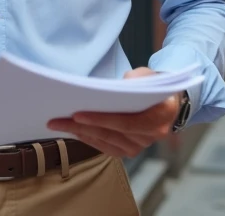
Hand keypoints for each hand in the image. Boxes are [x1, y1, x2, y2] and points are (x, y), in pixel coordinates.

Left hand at [46, 67, 179, 157]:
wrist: (167, 102)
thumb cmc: (154, 85)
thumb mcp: (148, 75)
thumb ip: (137, 78)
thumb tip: (122, 84)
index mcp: (160, 116)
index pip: (125, 122)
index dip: (100, 120)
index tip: (77, 115)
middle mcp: (152, 135)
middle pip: (111, 134)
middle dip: (81, 127)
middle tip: (56, 121)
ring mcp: (141, 145)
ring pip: (106, 142)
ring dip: (81, 134)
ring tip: (60, 125)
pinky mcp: (131, 150)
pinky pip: (107, 148)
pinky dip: (89, 139)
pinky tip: (75, 131)